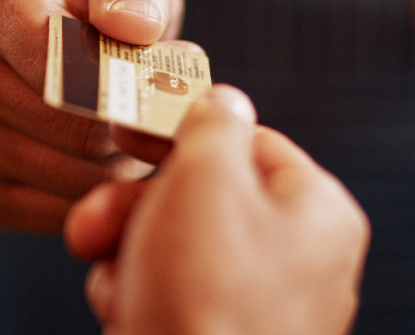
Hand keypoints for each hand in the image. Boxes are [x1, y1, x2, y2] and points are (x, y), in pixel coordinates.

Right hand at [0, 0, 184, 231]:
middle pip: (78, 134)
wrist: (25, 45)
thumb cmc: (90, 8)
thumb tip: (136, 28)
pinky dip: (97, 198)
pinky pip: (59, 214)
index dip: (125, 89)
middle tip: (153, 116)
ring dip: (121, 168)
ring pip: (75, 181)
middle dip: (131, 132)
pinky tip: (105, 164)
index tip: (153, 84)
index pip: (67, 71)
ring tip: (130, 135)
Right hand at [65, 86, 370, 334]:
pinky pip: (170, 300)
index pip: (251, 141)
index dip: (183, 135)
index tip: (128, 136)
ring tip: (114, 281)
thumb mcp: (207, 180)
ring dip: (128, 257)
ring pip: (177, 251)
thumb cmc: (207, 301)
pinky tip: (124, 315)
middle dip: (139, 208)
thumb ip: (214, 125)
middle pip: (206, 199)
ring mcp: (264, 310)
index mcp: (319, 211)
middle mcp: (302, 261)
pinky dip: (136, 301)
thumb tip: (222, 101)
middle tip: (95, 223)